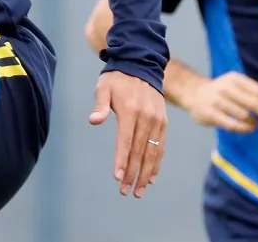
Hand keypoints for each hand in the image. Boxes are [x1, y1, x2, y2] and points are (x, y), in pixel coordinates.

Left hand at [88, 70, 166, 198]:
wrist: (141, 65)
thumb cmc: (117, 79)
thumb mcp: (104, 87)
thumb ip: (100, 105)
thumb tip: (93, 121)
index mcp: (131, 111)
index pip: (126, 141)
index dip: (122, 160)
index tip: (118, 177)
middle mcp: (146, 118)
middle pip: (140, 151)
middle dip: (133, 174)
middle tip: (126, 192)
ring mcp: (157, 121)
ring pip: (152, 152)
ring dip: (146, 173)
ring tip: (139, 191)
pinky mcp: (163, 122)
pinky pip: (161, 146)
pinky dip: (157, 163)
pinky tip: (151, 177)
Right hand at [182, 71, 257, 133]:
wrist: (193, 93)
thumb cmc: (220, 92)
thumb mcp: (235, 84)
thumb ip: (252, 94)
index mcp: (235, 78)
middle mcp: (226, 87)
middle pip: (254, 103)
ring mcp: (217, 100)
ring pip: (244, 115)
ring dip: (254, 123)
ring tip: (255, 125)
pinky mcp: (210, 113)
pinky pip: (233, 125)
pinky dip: (244, 129)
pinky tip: (247, 128)